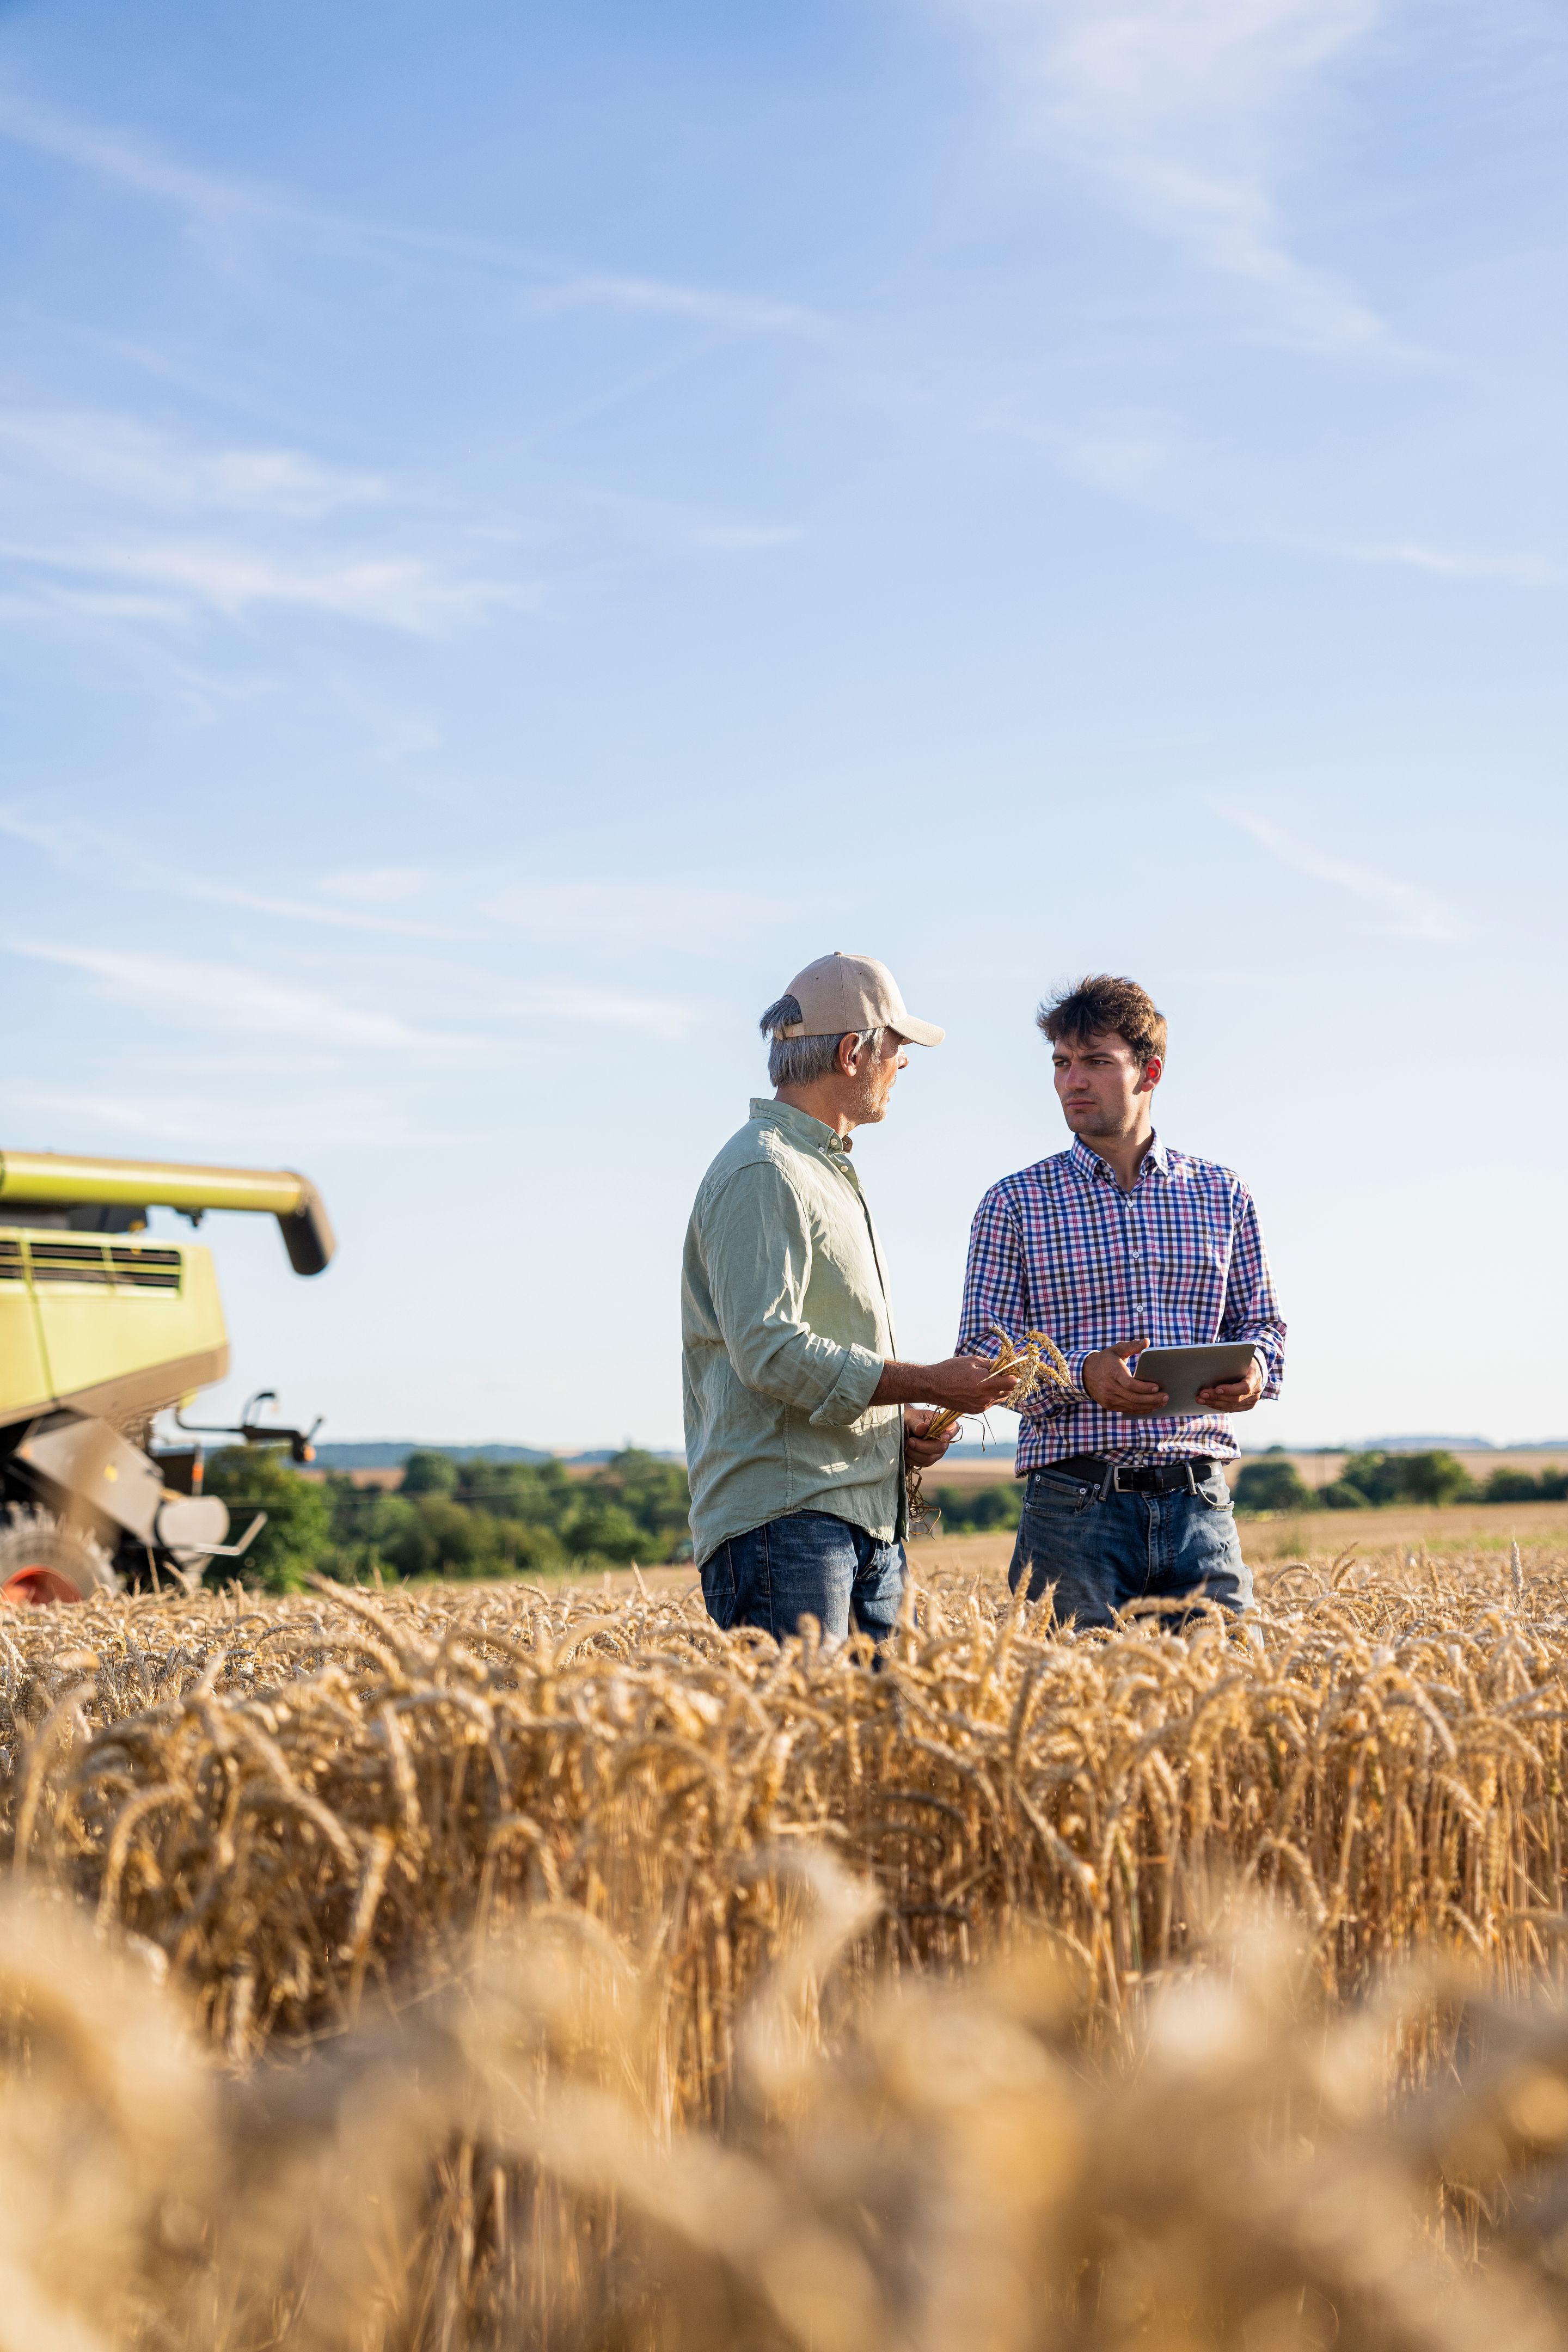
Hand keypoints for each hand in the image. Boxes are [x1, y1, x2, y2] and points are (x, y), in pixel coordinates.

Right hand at [871, 1353, 1024, 1414]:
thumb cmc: (951, 1369)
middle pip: (1008, 1391)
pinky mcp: (975, 1411)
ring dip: (1000, 1389)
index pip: (1013, 1382)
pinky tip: (980, 1387)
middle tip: (1003, 1371)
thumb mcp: (973, 1361)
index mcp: (987, 1384)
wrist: (932, 1386)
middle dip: (1009, 1381)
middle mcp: (986, 1398)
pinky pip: (990, 1403)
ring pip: (1000, 1398)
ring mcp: (981, 1406)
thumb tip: (1007, 1363)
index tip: (1014, 1368)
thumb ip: (992, 1364)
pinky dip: (990, 1395)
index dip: (1015, 1374)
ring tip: (990, 1378)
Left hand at [904, 1405, 959, 1470]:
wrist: (902, 1427)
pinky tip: (905, 1452)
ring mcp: (937, 1451)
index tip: (943, 1435)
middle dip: (923, 1446)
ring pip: (930, 1458)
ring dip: (915, 1454)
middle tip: (909, 1441)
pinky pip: (923, 1463)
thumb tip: (923, 1428)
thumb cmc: (909, 1419)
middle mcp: (943, 1439)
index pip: (953, 1427)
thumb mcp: (910, 1417)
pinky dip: (912, 1459)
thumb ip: (916, 1423)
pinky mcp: (929, 1459)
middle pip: (941, 1447)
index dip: (951, 1433)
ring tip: (905, 1444)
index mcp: (942, 1423)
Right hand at [1082, 1337, 1168, 1418]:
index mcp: (1113, 1373)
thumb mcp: (1117, 1349)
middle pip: (1134, 1397)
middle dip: (1152, 1399)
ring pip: (1132, 1406)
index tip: (1156, 1387)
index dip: (1144, 1387)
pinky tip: (1152, 1407)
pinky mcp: (1110, 1405)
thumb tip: (1147, 1341)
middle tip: (1166, 1397)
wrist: (1084, 1373)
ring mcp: (1109, 1398)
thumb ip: (1132, 1346)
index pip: (1129, 1384)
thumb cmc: (1105, 1360)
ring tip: (1162, 1402)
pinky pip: (1128, 1410)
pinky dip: (1141, 1410)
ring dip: (1149, 1406)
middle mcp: (1110, 1388)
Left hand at [1197, 1354, 1264, 1412]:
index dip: (1230, 1390)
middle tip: (1202, 1394)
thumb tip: (1211, 1363)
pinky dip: (1218, 1406)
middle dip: (1216, 1397)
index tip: (1217, 1388)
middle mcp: (1256, 1392)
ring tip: (1200, 1399)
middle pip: (1235, 1398)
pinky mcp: (1246, 1406)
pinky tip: (1208, 1402)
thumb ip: (1230, 1362)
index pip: (1245, 1387)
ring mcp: (1252, 1401)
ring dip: (1214, 1403)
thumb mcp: (1240, 1358)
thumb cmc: (1244, 1361)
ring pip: (1231, 1406)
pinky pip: (1231, 1409)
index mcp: (1255, 1378)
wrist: (1255, 1371)